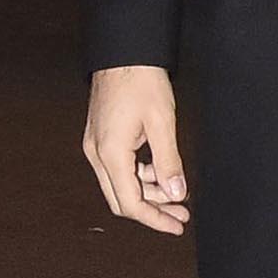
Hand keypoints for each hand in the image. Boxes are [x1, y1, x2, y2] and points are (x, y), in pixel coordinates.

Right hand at [83, 64, 190, 235]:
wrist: (123, 52)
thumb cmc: (141, 81)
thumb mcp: (162, 122)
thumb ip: (168, 162)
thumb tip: (176, 193)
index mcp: (110, 153)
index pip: (130, 203)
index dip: (155, 219)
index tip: (177, 225)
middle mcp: (97, 154)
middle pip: (122, 199)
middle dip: (153, 210)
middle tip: (181, 215)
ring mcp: (96, 146)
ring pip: (120, 184)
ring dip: (148, 193)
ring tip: (178, 195)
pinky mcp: (101, 138)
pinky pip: (119, 168)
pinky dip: (140, 176)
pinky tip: (162, 174)